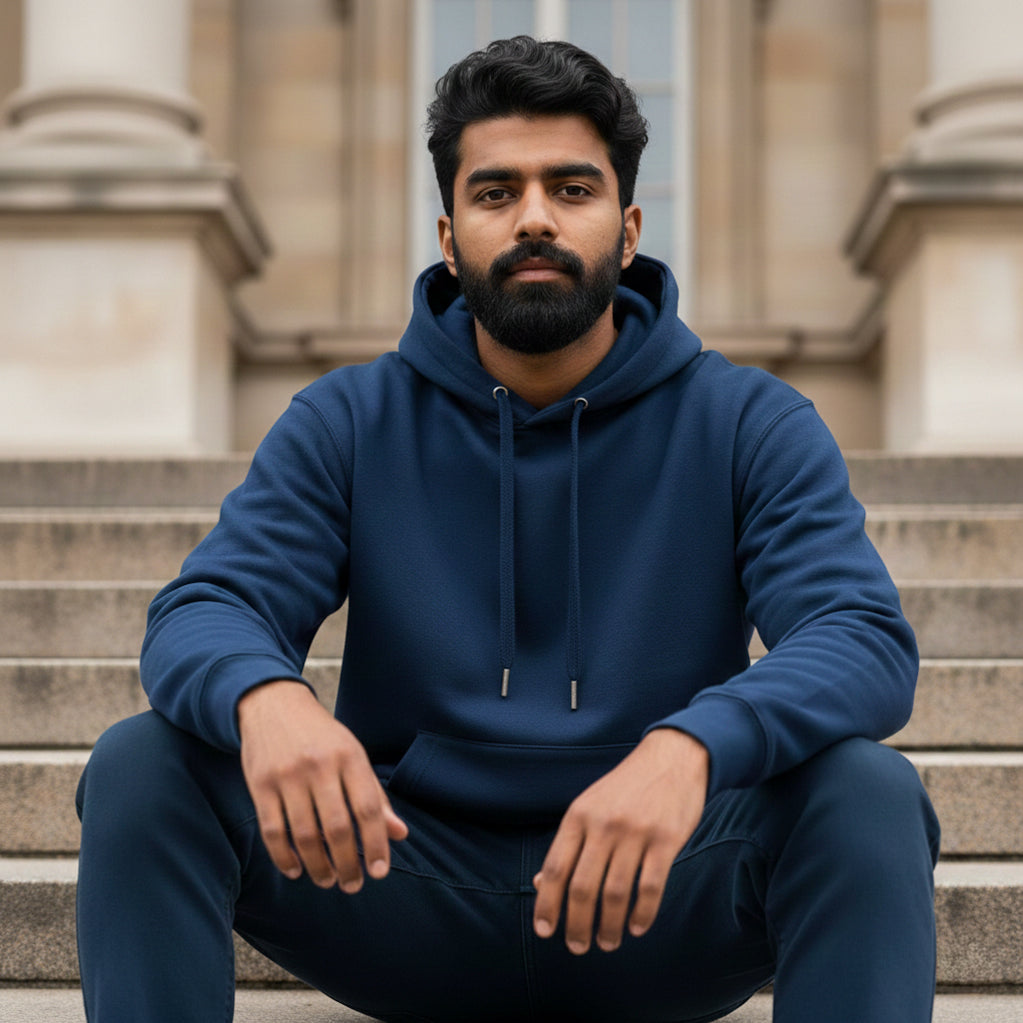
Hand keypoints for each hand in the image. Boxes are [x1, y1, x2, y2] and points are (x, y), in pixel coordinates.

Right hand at [238, 680, 407, 891]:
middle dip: (347, 864)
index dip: (377, 844)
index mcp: (349, 756)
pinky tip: (296, 870)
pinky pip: (273, 830)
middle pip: (337, 827)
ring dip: (318, 866)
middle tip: (352, 885)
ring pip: (305, 834)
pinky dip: (284, 857)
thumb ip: (375, 795)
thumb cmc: (321, 736)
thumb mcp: (353, 755)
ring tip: (327, 881)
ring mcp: (287, 775)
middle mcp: (319, 765)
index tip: (379, 872)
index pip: (368, 808)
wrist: (273, 704)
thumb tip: (400, 834)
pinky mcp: (260, 784)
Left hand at [532, 728, 707, 954]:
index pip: (555, 868)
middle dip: (576, 924)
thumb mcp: (588, 806)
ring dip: (609, 927)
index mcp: (578, 815)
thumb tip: (541, 883)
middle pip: (582, 887)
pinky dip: (642, 914)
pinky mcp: (666, 840)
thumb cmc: (625, 788)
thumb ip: (568, 844)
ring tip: (607, 943)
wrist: (671, 758)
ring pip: (615, 893)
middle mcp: (603, 824)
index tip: (545, 931)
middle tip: (577, 947)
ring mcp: (635, 832)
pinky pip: (651, 887)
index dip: (547, 904)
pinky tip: (636, 927)